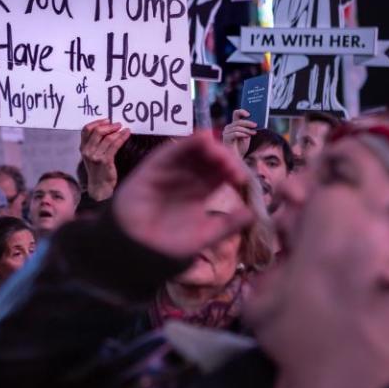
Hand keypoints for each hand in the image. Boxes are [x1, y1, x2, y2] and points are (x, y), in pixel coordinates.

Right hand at [80, 119, 130, 200]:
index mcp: (83, 148)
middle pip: (97, 131)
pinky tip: (126, 134)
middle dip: (109, 126)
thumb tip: (106, 127)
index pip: (86, 129)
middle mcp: (87, 151)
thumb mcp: (91, 155)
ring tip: (124, 129)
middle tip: (118, 124)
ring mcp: (95, 156)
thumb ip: (94, 143)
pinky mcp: (105, 161)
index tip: (107, 120)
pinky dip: (122, 137)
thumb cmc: (98, 169)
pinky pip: (114, 145)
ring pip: (107, 138)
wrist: (99, 186)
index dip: (97, 122)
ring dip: (117, 131)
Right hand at [113, 134, 256, 257]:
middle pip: (210, 159)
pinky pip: (172, 150)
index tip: (241, 178)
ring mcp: (171, 170)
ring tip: (220, 154)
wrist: (136, 249)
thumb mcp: (204, 235)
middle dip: (223, 158)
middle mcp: (188, 177)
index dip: (232, 171)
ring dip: (209, 148)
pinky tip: (202, 138)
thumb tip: (252, 214)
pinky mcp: (154, 166)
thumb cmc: (167, 244)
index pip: (221, 173)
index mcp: (201, 191)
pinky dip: (187, 142)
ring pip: (194, 151)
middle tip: (231, 166)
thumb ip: (227, 225)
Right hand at [222, 109, 257, 158]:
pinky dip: (242, 134)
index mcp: (233, 124)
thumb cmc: (241, 147)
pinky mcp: (226, 138)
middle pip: (238, 121)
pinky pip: (235, 133)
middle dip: (248, 123)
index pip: (236, 113)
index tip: (249, 114)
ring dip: (247, 130)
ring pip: (237, 127)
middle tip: (255, 125)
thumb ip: (249, 128)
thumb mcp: (247, 135)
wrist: (237, 158)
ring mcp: (226, 133)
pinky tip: (248, 136)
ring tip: (254, 133)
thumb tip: (255, 122)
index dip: (242, 111)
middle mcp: (228, 127)